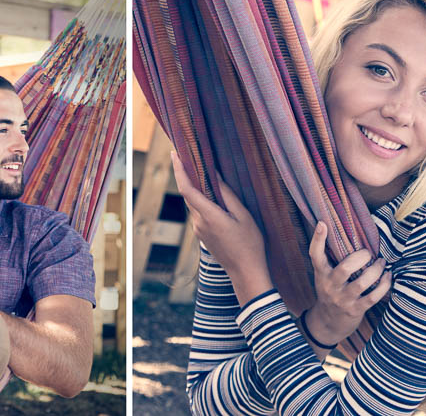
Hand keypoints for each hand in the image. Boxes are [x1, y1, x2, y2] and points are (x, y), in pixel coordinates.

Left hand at [170, 152, 272, 302]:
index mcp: (209, 216)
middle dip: (188, 175)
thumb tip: (215, 176)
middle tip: (191, 155)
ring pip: (195, 204)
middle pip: (189, 194)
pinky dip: (203, 201)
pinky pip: (200, 213)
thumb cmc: (250, 243)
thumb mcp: (243, 216)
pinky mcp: (202, 235)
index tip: (175, 153)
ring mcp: (198, 230)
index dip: (179, 170)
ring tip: (206, 174)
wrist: (245, 272)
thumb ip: (227, 195)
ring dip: (198, 189)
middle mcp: (199, 223)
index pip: (187, 189)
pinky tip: (214, 198)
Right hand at [306, 222, 391, 345]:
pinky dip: (384, 285)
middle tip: (369, 253)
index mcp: (322, 274)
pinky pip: (373, 296)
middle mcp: (330, 286)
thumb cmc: (330, 292)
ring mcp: (343, 299)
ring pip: (362, 283)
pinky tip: (387, 276)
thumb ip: (330, 258)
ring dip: (376, 270)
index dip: (318, 239)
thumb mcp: (324, 276)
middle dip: (361, 257)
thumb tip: (337, 230)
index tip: (323, 224)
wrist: (328, 323)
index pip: (315, 255)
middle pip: (345, 268)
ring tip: (382, 262)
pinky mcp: (356, 309)